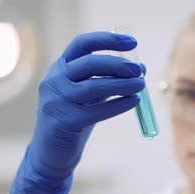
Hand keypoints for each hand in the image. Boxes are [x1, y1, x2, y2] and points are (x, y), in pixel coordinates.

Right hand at [9, 32, 145, 193]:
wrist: (53, 151)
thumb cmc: (75, 117)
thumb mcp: (90, 94)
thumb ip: (110, 79)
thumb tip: (141, 68)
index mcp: (60, 67)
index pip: (82, 44)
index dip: (107, 40)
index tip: (131, 42)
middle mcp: (54, 80)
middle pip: (89, 64)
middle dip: (117, 65)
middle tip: (138, 70)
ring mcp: (56, 101)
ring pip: (94, 87)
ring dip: (122, 84)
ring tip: (141, 85)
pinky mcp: (64, 122)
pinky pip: (96, 111)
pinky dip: (118, 105)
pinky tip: (134, 102)